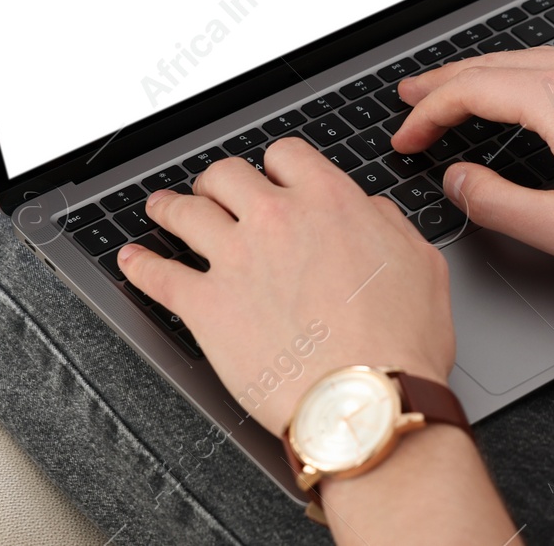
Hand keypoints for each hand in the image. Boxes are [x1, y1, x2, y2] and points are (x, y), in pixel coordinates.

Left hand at [117, 137, 455, 436]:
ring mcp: (234, 260)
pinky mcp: (204, 307)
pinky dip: (139, 264)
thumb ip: (389, 224)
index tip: (272, 178)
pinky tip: (132, 260)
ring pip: (184, 213)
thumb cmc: (399, 342)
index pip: (286, 155)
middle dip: (220, 182)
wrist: (363, 399)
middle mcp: (275, 220)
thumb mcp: (422, 263)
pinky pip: (158, 275)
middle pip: (226, 175)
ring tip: (162, 209)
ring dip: (170, 207)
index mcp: (329, 202)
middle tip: (217, 193)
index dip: (277, 166)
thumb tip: (372, 211)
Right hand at [393, 46, 553, 274]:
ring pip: (538, 58)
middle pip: (498, 62)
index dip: (428, 113)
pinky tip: (537, 90)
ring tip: (461, 90)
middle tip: (412, 97)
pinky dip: (538, 73)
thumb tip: (457, 181)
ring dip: (492, 74)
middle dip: (448, 81)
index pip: (472, 90)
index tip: (405, 137)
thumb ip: (499, 205)